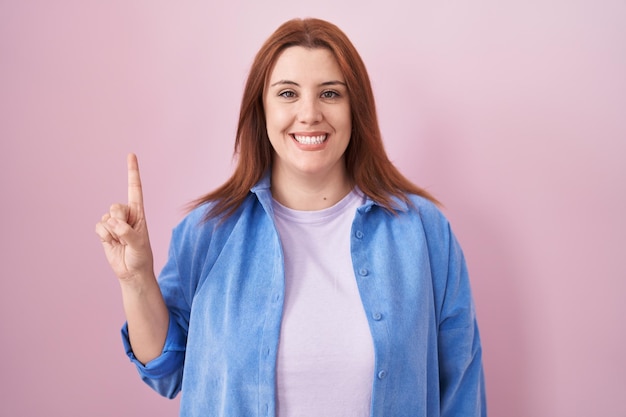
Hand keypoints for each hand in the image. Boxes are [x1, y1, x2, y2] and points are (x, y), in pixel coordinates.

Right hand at [96, 154, 153, 282]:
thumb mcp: (139, 245)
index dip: (132, 171)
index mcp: (139, 212)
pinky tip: (112, 242)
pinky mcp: (104, 231)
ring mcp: (114, 222)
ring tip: (121, 241)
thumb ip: (127, 232)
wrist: (132, 272)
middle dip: (119, 221)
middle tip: (126, 234)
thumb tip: (113, 223)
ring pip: (106, 218)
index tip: (131, 154)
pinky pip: (98, 227)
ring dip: (112, 232)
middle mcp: (126, 214)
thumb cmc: (141, 257)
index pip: (134, 188)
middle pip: (115, 206)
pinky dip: (104, 236)